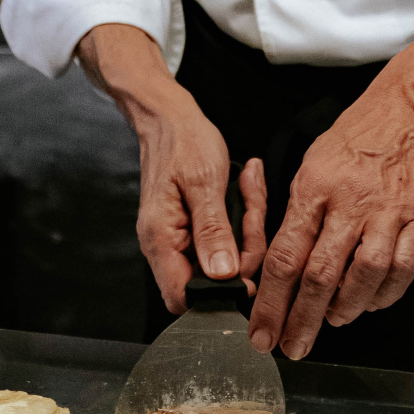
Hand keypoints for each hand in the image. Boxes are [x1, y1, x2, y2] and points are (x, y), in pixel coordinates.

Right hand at [77, 23, 266, 312]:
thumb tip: (223, 275)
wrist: (169, 116)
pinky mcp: (194, 228)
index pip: (184, 297)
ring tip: (249, 187)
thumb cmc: (182, 140)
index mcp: (161, 238)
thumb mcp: (204, 181)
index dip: (219, 294)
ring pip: (225, 259)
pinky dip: (241, 217)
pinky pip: (225, 239)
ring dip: (247, 227)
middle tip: (252, 210)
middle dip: (245, 249)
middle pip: (213, 279)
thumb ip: (212, 231)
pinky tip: (245, 186)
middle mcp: (166, 245)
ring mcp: (180, 238)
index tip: (247, 266)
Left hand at [249, 29, 413, 359]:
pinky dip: (384, 295)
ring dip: (344, 310)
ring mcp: (389, 213)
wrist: (413, 112)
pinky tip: (369, 303)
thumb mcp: (312, 165)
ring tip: (331, 323)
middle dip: (301, 319)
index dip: (270, 300)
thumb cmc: (357, 139)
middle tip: (290, 347)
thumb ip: (299, 215)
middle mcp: (350, 202)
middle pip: (320, 275)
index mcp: (314, 187)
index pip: (286, 255)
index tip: (260, 330)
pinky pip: (402, 270)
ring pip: (363, 277)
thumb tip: (280, 267)